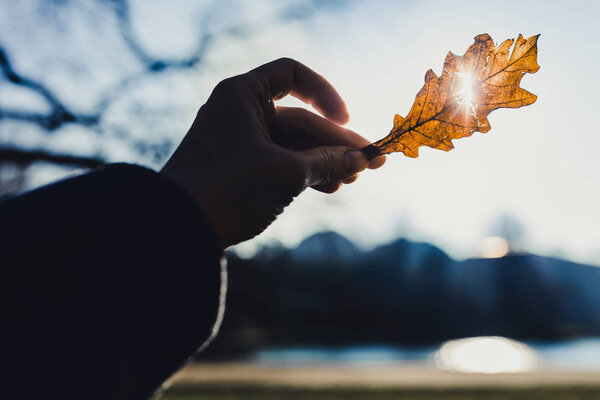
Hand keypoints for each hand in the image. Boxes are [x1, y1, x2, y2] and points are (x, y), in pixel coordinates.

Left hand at [160, 58, 384, 248]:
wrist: (179, 230)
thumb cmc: (230, 190)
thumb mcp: (287, 174)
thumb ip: (328, 162)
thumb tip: (362, 159)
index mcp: (242, 95)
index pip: (292, 75)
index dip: (324, 93)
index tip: (347, 118)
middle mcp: (238, 112)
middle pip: (298, 119)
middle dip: (335, 143)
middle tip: (370, 163)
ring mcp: (236, 142)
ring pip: (290, 145)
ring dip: (323, 161)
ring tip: (353, 180)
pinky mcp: (235, 169)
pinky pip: (277, 163)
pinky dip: (302, 173)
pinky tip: (329, 188)